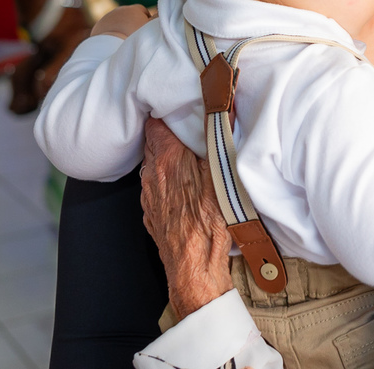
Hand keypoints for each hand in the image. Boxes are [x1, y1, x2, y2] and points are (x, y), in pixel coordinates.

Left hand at [92, 4, 154, 38]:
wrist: (109, 47)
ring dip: (121, 28)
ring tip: (124, 41)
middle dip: (133, 23)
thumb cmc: (134, 38)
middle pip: (130, 16)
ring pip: (118, 22)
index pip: (144, 11)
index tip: (146, 31)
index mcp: (134, 8)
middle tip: (135, 37)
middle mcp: (120, 9)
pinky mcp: (99, 26)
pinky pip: (108, 28)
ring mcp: (108, 17)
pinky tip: (114, 42)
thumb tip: (160, 12)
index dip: (146, 21)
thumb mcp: (150, 28)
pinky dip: (112, 33)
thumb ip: (157, 18)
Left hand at [140, 118, 234, 318]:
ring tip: (188, 155)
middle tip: (187, 126)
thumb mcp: (222, 174)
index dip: (166, 111)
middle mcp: (152, 175)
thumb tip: (224, 109)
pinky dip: (166, 181)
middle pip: (152, 141)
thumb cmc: (211, 222)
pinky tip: (184, 186)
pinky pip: (155, 188)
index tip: (181, 106)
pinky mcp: (152, 214)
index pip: (155, 122)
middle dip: (167, 132)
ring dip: (166, 157)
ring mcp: (149, 196)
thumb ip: (218, 138)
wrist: (195, 268)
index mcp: (167, 159)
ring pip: (153, 165)